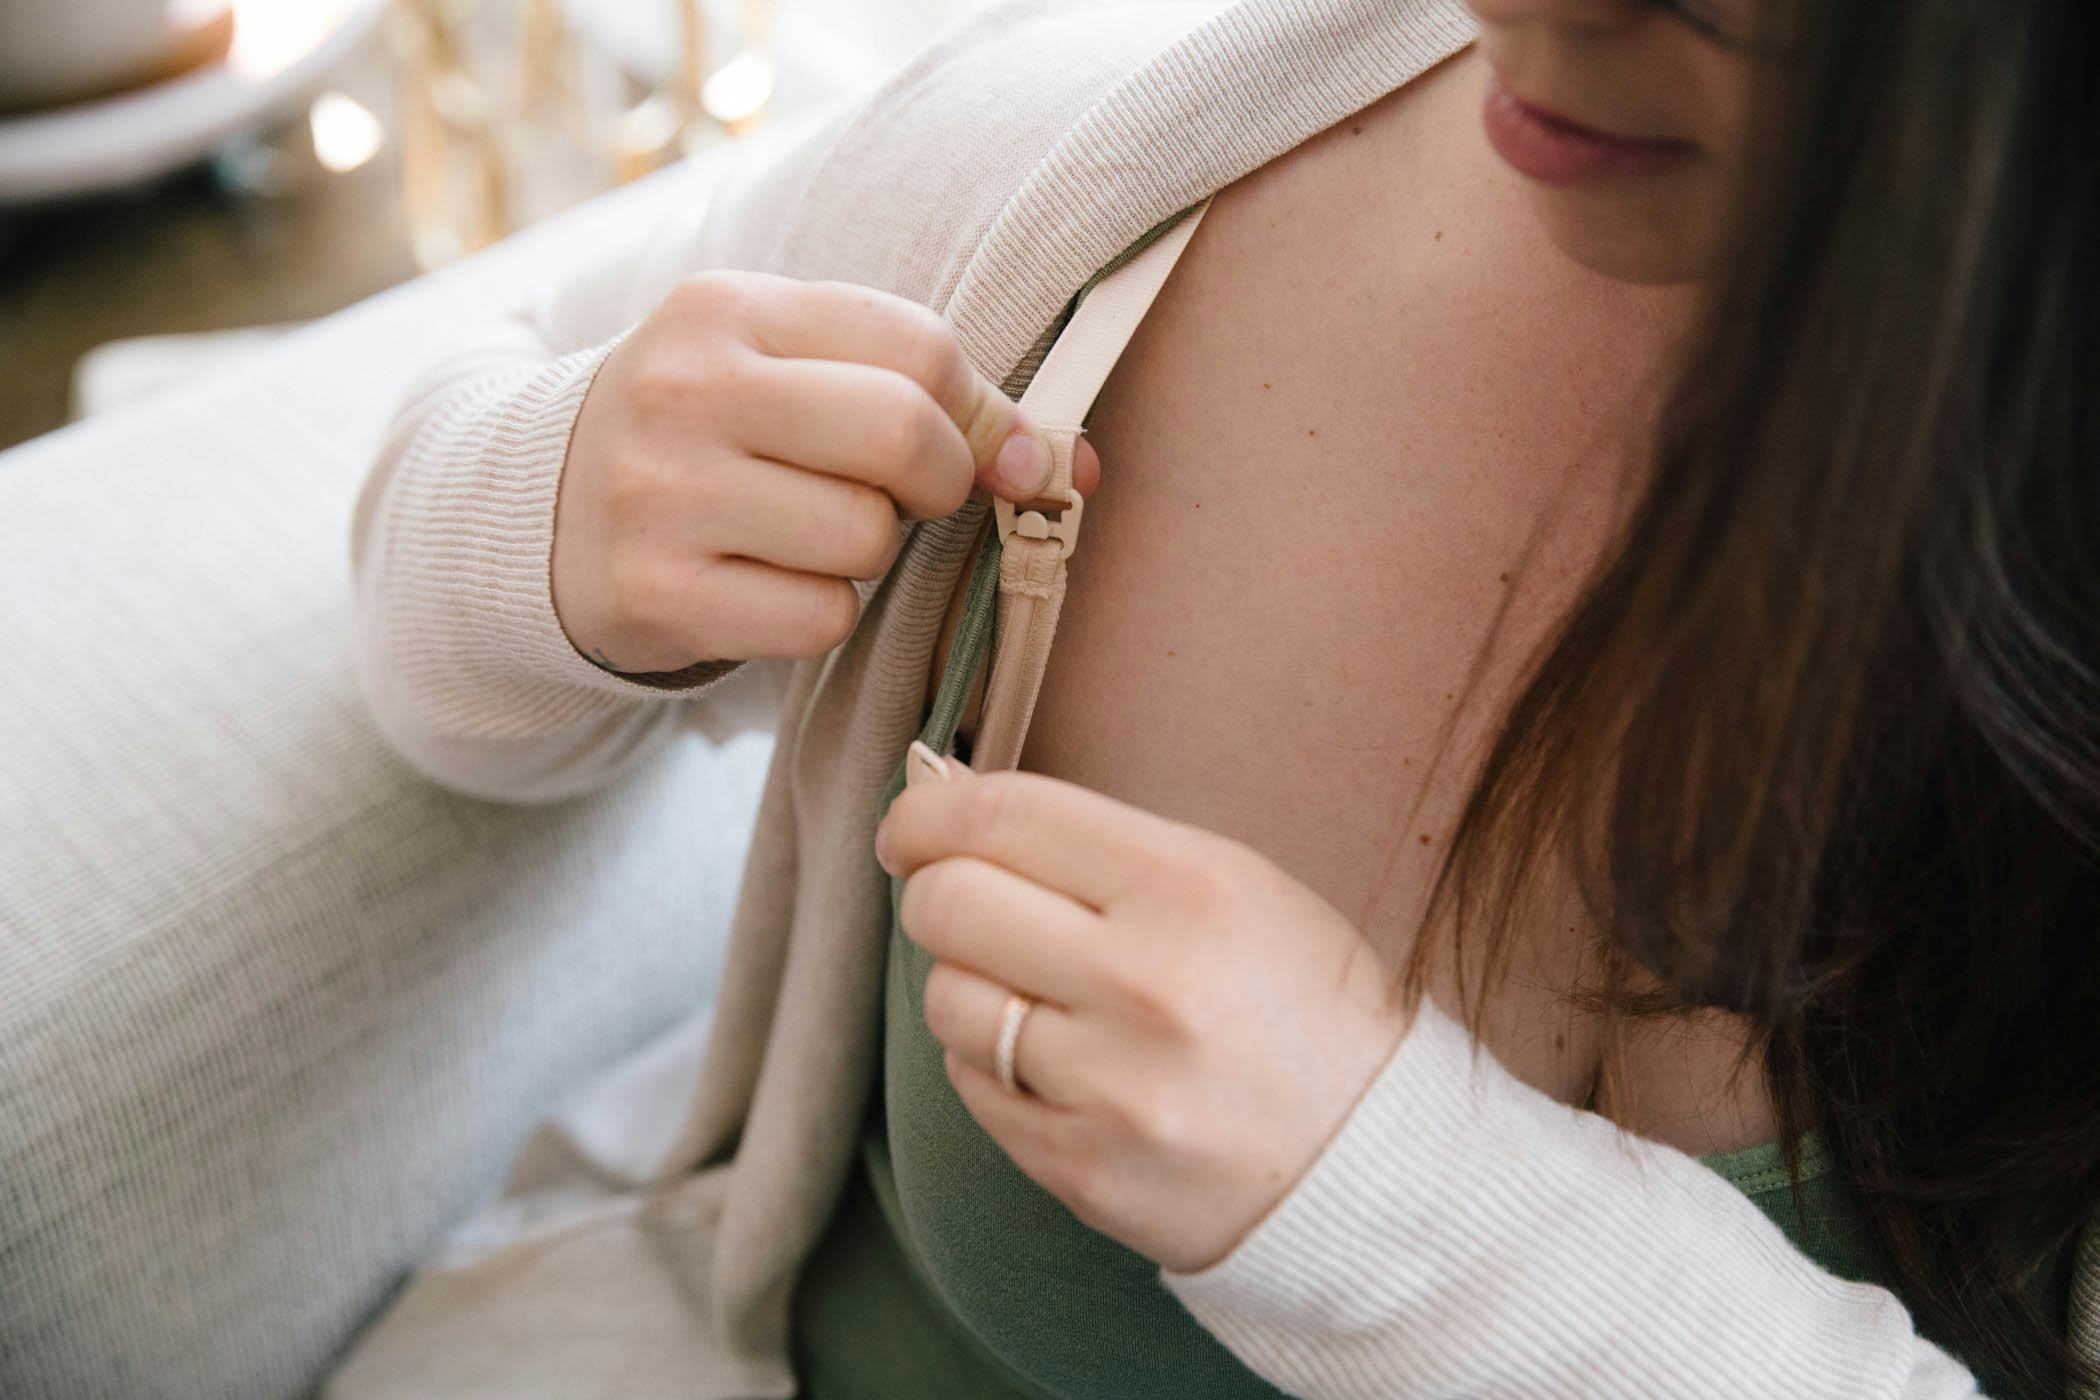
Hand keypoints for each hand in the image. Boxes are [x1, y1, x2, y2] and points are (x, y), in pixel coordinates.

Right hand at [550, 271, 1100, 673]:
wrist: (542, 514)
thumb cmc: (709, 437)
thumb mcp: (788, 373)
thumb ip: (925, 392)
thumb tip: (1070, 464)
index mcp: (726, 310)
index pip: (918, 348)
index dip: (979, 414)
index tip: (984, 454)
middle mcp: (684, 391)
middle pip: (902, 437)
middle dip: (936, 483)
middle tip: (902, 498)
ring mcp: (660, 495)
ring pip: (864, 539)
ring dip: (866, 555)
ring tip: (802, 535)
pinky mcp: (655, 595)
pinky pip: (818, 618)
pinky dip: (818, 615)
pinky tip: (764, 585)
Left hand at [874, 757, 1412, 1272]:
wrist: (1373, 1162)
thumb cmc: (1297, 1002)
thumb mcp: (1233, 884)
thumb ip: (1094, 844)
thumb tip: (943, 801)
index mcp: (1188, 887)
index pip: (1003, 816)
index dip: (927, 813)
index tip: (911, 825)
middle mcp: (1145, 983)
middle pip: (949, 904)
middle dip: (936, 894)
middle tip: (962, 905)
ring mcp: (1109, 1085)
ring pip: (948, 1000)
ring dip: (968, 986)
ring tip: (1035, 997)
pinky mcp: (1079, 1166)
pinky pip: (971, 1087)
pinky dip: (992, 1065)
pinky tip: (1056, 1063)